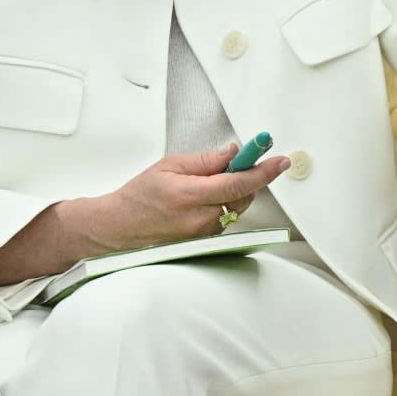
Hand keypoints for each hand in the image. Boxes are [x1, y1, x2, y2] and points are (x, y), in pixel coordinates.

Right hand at [74, 142, 289, 253]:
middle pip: (243, 196)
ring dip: (235, 192)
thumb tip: (234, 152)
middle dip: (248, 178)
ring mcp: (202, 235)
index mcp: (189, 196)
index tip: (280, 160)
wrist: (116, 228)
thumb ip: (205, 160)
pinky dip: (224, 205)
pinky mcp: (203, 243)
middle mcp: (199, 220)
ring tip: (209, 184)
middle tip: (238, 163)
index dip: (263, 171)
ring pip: (236, 208)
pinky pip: (225, 220)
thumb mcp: (169, 166)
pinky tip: (205, 200)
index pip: (238, 183)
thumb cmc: (139, 196)